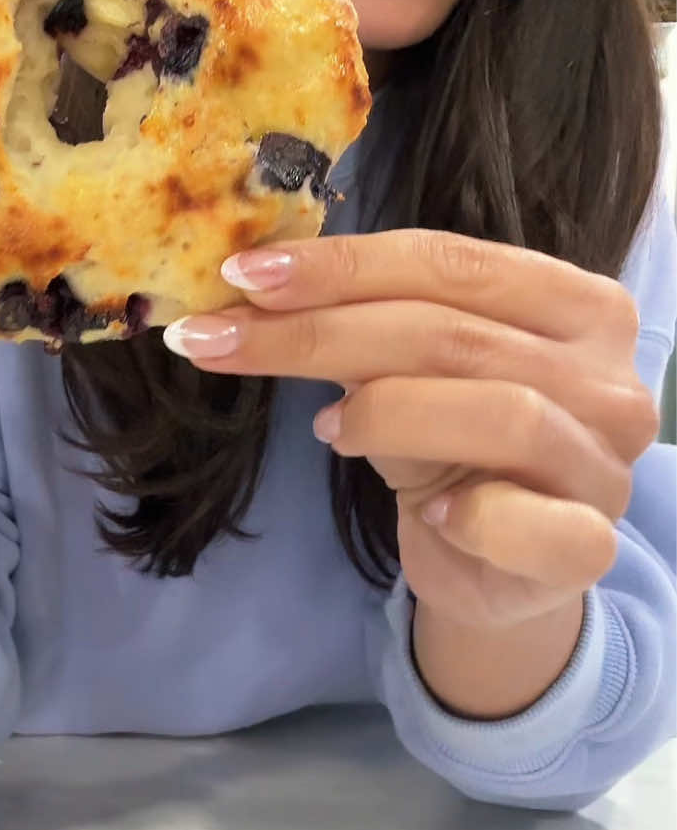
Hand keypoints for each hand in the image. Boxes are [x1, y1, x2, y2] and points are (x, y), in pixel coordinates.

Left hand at [163, 229, 658, 631]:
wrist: (498, 568)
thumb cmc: (451, 446)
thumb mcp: (409, 371)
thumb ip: (366, 322)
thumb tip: (250, 284)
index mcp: (577, 303)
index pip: (449, 260)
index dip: (340, 264)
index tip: (240, 276)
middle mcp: (609, 375)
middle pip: (452, 332)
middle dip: (318, 332)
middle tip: (219, 340)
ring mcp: (608, 464)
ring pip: (498, 410)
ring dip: (385, 413)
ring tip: (327, 428)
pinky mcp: (592, 549)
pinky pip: (528, 524)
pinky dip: (465, 515)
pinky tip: (425, 517)